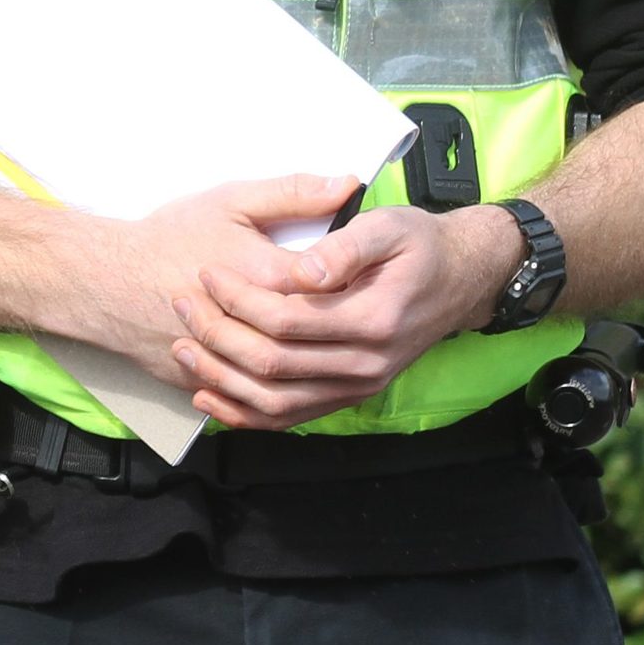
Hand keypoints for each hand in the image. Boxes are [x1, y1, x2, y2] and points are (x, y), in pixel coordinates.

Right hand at [50, 174, 366, 393]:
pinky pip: (249, 401)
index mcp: (268, 276)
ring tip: (324, 351)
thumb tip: (348, 184)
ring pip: (288, 379)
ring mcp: (229, 361)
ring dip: (311, 369)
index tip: (362, 275)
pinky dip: (274, 395)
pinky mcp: (209, 383)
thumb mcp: (231, 202)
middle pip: (316, 339)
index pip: (335, 289)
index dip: (354, 283)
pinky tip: (289, 380)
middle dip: (336, 329)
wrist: (104, 278)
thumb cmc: (168, 237)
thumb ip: (292, 194)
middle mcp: (253, 325)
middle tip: (350, 316)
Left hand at [170, 204, 521, 430]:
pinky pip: (290, 417)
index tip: (207, 273)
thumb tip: (303, 270)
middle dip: (218, 334)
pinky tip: (208, 397)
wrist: (461, 278)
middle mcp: (367, 364)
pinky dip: (245, 413)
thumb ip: (345, 248)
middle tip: (182, 303)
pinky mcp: (347, 395)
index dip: (239, 299)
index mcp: (373, 320)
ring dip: (222, 378)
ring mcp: (357, 386)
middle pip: (274, 364)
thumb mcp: (389, 227)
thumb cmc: (419, 246)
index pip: (287, 321)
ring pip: (276, 400)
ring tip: (184, 346)